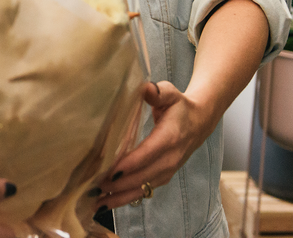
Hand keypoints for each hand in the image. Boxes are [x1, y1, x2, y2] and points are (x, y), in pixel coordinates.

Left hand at [97, 81, 217, 209]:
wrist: (199, 122)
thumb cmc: (179, 106)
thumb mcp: (171, 94)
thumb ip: (158, 92)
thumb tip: (145, 89)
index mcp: (169, 138)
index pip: (147, 154)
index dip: (128, 164)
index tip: (108, 170)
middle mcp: (169, 159)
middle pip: (141, 176)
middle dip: (117, 183)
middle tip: (93, 185)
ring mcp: (166, 171)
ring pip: (142, 188)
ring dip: (119, 196)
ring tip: (96, 201)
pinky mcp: (162, 177)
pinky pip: (144, 191)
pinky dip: (125, 198)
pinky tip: (107, 202)